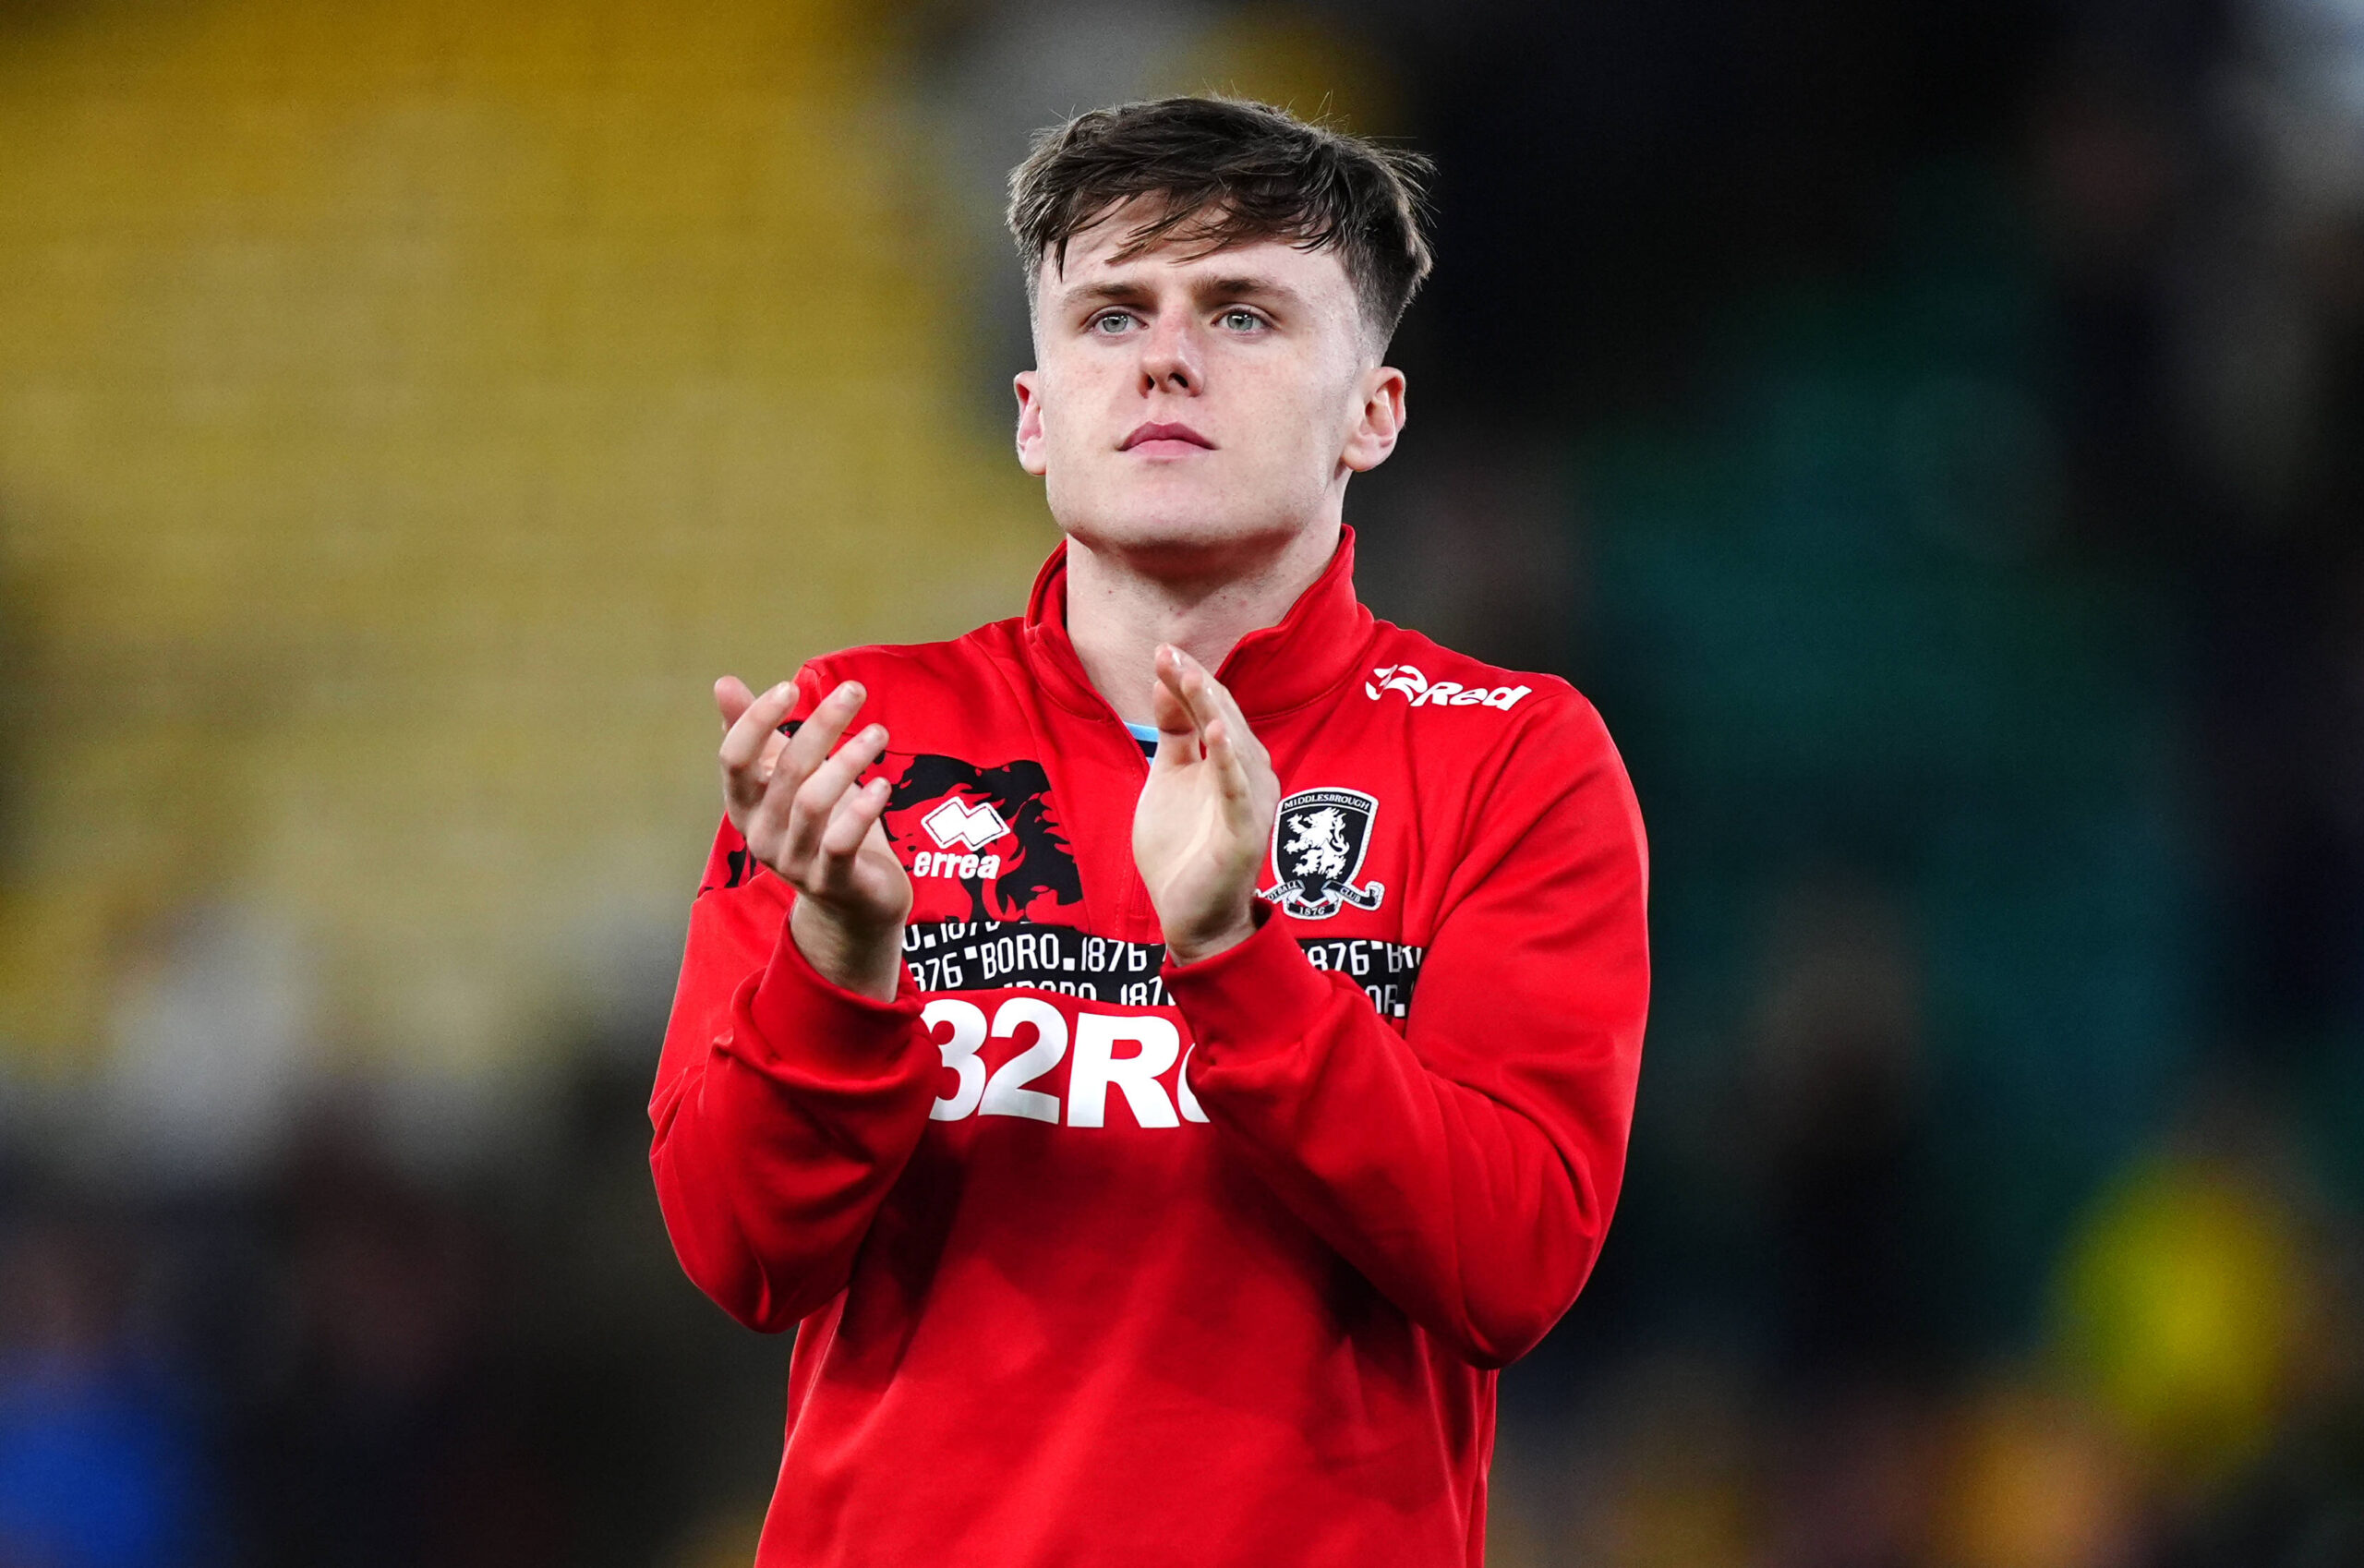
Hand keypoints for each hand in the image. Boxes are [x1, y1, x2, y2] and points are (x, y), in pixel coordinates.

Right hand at [717, 675, 911, 1001]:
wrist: (853, 903)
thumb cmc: (821, 827)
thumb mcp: (787, 778)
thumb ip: (756, 733)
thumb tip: (723, 683)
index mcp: (744, 806)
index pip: (734, 759)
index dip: (755, 720)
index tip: (790, 686)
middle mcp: (762, 835)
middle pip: (786, 770)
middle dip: (821, 725)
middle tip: (854, 691)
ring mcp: (794, 862)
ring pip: (813, 802)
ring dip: (849, 760)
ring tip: (878, 733)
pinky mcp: (832, 882)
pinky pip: (840, 842)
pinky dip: (862, 810)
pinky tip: (884, 784)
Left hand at [1132, 646, 1280, 964]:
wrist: (1191, 917)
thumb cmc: (1184, 850)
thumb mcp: (1169, 779)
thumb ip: (1173, 735)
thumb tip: (1165, 684)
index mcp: (1228, 762)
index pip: (1209, 710)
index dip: (1187, 680)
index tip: (1161, 651)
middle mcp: (1247, 776)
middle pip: (1224, 719)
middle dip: (1197, 684)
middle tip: (1171, 652)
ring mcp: (1248, 804)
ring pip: (1234, 747)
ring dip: (1212, 710)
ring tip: (1191, 678)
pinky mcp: (1245, 833)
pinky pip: (1237, 792)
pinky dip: (1228, 762)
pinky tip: (1216, 734)